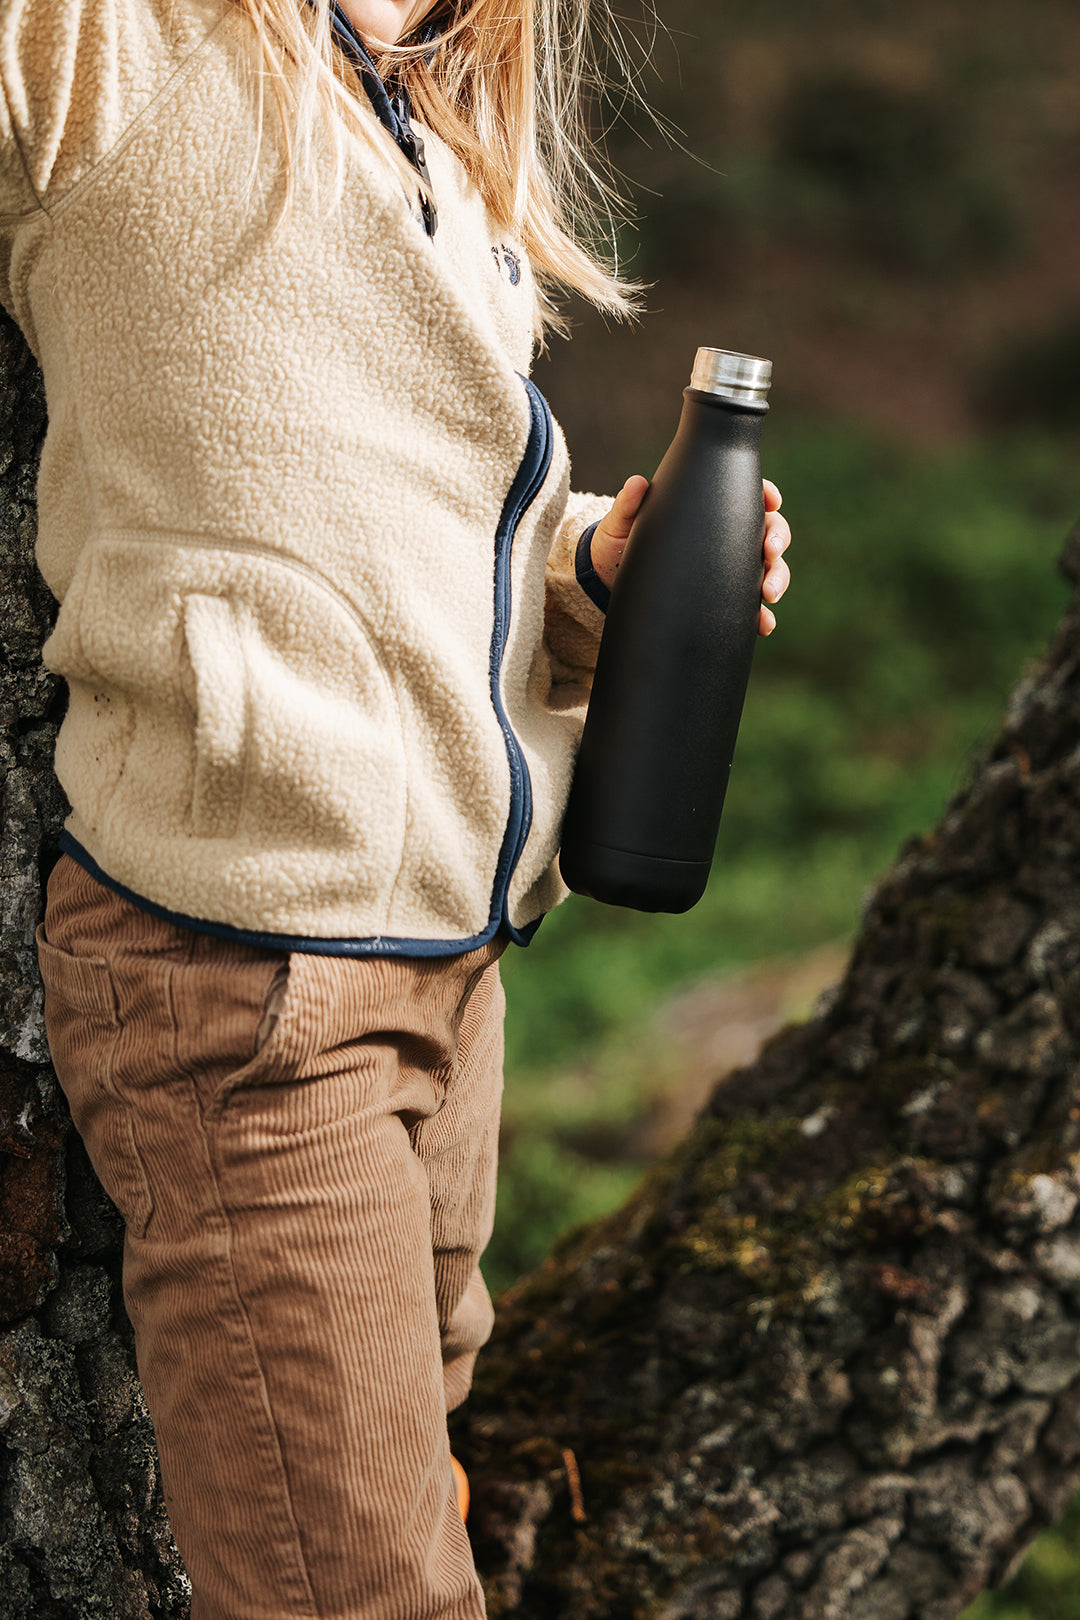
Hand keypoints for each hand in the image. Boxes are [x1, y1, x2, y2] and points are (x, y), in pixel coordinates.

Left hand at [590, 476, 791, 636]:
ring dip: (777, 579)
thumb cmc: (618, 544)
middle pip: (769, 531)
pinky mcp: (722, 601)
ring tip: (769, 595)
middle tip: (769, 553)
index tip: (771, 500)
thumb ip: (628, 505)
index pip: (748, 496)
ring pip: (768, 569)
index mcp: (708, 511)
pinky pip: (750, 609)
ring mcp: (727, 571)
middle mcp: (726, 540)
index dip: (766, 495)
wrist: (608, 585)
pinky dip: (762, 617)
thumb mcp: (621, 524)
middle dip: (777, 540)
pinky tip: (763, 625)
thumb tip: (636, 484)